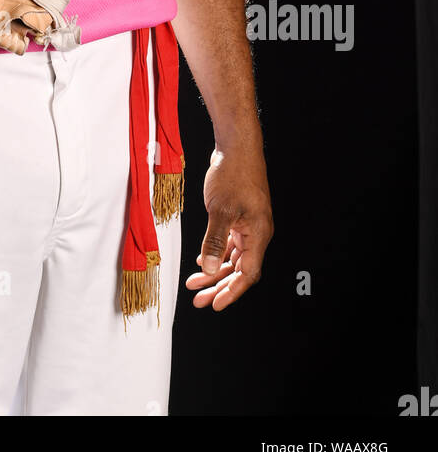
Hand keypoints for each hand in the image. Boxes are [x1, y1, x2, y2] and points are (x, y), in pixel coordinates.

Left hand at [184, 145, 272, 310]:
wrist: (237, 147)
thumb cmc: (233, 174)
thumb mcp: (220, 209)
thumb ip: (214, 240)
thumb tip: (206, 268)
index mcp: (258, 235)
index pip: (247, 274)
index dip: (231, 291)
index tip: (214, 305)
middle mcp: (256, 233)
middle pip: (239, 270)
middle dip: (219, 286)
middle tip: (199, 301)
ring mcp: (248, 224)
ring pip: (232, 257)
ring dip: (214, 271)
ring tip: (194, 284)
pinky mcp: (239, 216)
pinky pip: (229, 243)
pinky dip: (216, 253)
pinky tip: (201, 259)